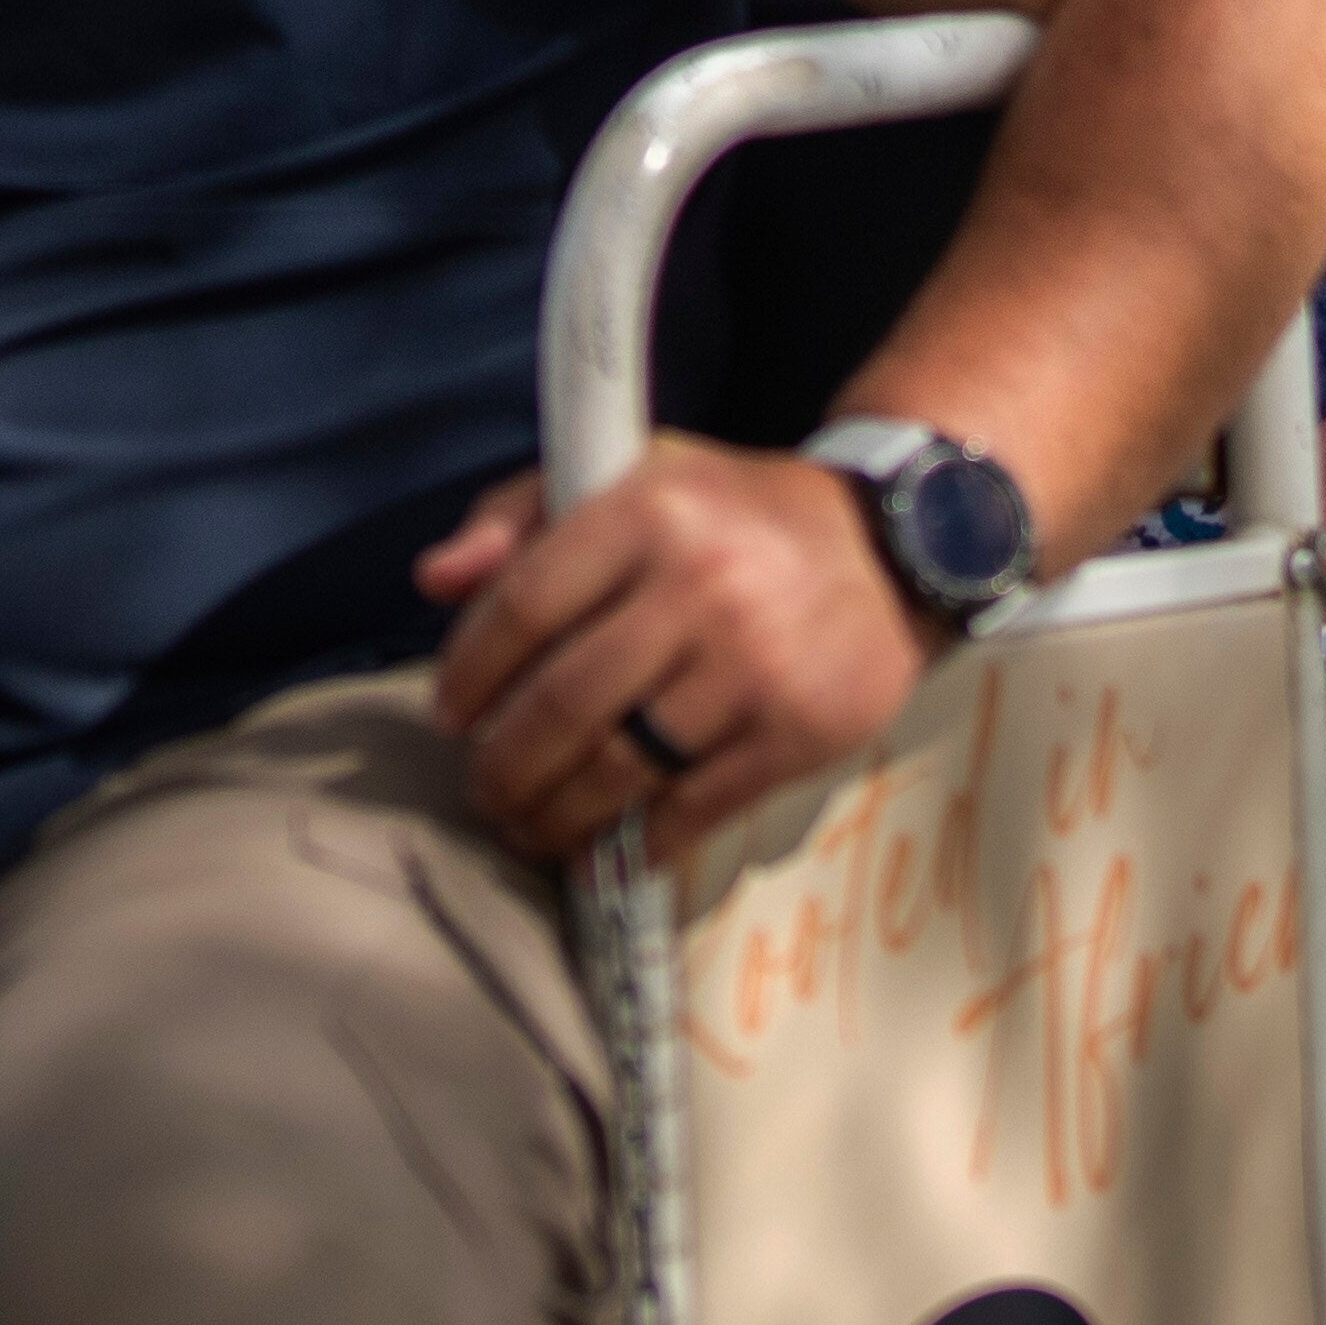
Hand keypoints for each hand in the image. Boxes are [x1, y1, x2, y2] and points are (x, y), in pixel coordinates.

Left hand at [413, 439, 942, 863]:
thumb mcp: (631, 477)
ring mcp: (754, 666)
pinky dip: (636, 842)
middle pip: (561, 704)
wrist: (892, 547)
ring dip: (555, 817)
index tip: (450, 715)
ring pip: (618, 769)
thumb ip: (520, 515)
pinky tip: (604, 847)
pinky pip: (691, 809)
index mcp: (649, 508)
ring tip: (528, 827)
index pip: (523, 607)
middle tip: (485, 790)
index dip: (468, 674)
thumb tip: (433, 580)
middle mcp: (702, 584)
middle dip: (502, 767)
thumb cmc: (733, 517)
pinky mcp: (797, 733)